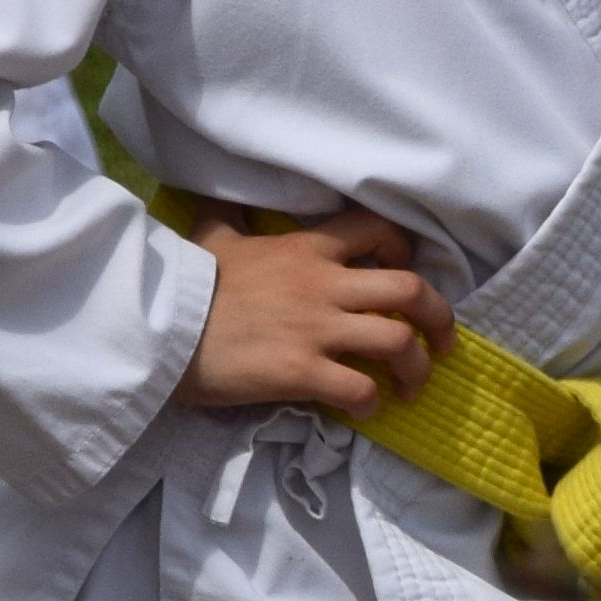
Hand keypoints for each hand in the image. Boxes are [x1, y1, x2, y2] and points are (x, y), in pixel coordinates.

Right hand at [178, 210, 457, 417]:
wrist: (159, 330)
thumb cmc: (187, 285)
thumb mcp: (210, 238)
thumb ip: (225, 216)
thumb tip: (209, 190)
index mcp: (306, 249)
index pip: (377, 230)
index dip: (405, 251)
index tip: (407, 274)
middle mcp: (322, 285)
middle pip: (411, 291)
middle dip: (439, 319)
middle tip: (440, 344)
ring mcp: (314, 330)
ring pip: (397, 342)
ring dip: (416, 368)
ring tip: (412, 387)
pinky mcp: (301, 372)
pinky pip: (360, 389)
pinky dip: (373, 403)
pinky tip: (366, 410)